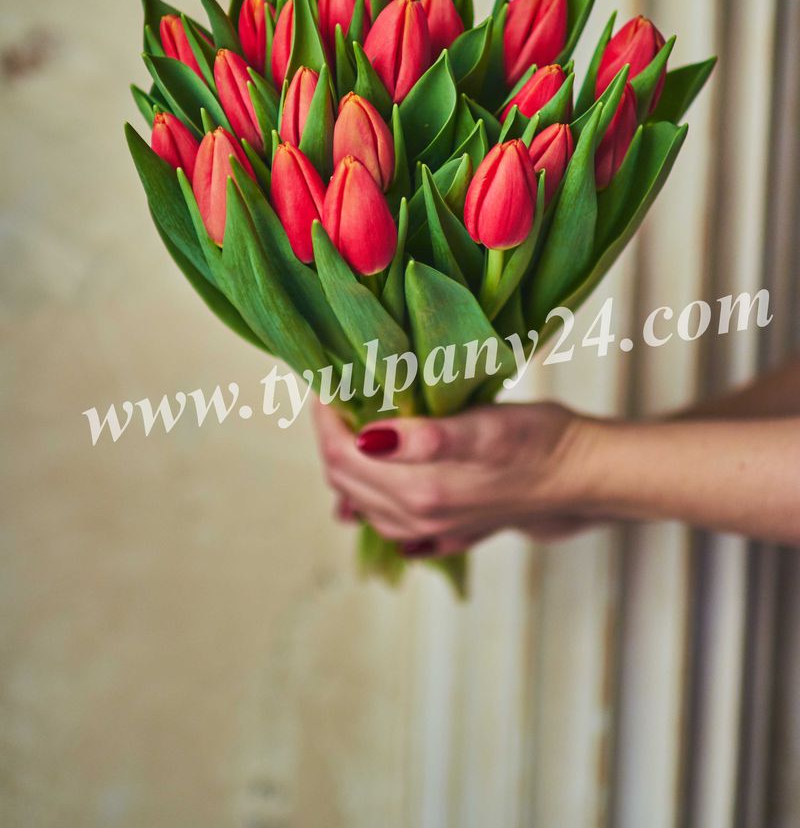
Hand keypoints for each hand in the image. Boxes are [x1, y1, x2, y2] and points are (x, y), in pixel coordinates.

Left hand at [313, 400, 600, 556]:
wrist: (586, 478)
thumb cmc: (540, 440)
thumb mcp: (486, 427)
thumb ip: (426, 437)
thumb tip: (369, 437)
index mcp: (420, 490)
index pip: (343, 456)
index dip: (326, 419)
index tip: (327, 382)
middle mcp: (418, 518)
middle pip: (346, 481)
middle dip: (331, 437)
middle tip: (335, 397)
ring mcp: (433, 531)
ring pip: (364, 506)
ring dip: (347, 468)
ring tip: (347, 429)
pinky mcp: (452, 533)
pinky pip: (393, 527)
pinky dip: (370, 506)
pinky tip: (371, 494)